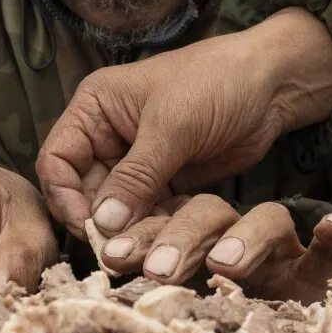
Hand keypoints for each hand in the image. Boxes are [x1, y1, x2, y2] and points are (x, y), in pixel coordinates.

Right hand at [36, 8, 331, 236]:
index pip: (57, 160)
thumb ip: (135, 176)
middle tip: (122, 248)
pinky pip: (148, 212)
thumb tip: (101, 224)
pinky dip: (157, 226)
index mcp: (94, 108)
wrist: (274, 84)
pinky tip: (175, 235)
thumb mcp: (172, 126)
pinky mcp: (165, 180)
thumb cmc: (218, 84)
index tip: (89, 229)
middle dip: (101, 220)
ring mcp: (136, 161)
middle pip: (83, 190)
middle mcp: (107, 135)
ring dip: (131, 228)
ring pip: (116, 208)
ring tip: (153, 244)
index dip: (66, 197)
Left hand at [97, 198, 331, 303]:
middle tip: (160, 272)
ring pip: (265, 222)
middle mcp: (229, 237)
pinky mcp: (311, 277)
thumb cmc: (198, 327)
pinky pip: (326, 253)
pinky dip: (331, 241)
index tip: (113, 257)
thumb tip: (93, 287)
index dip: (140, 234)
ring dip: (243, 239)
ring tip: (225, 265)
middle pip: (207, 213)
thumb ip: (135, 294)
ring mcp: (274, 253)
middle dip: (181, 239)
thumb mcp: (162, 312)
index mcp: (186, 239)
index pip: (162, 219)